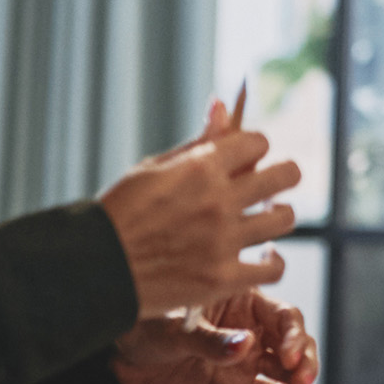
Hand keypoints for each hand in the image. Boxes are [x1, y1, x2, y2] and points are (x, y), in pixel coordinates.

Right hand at [97, 93, 302, 318]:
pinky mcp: (222, 278)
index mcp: (200, 167)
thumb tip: (222, 105)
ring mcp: (223, 240)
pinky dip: (272, 262)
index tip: (248, 159)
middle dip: (282, 175)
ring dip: (277, 216)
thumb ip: (196, 142)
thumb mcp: (153, 168)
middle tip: (271, 185)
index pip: (259, 142)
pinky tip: (263, 257)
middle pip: (287, 175)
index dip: (255, 148)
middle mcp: (218, 200)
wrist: (96, 268)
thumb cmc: (121, 213)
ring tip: (264, 220)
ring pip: (284, 219)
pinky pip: (273, 268)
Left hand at [109, 287, 316, 383]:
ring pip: (289, 371)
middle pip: (296, 343)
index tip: (289, 354)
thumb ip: (209, 340)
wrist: (124, 356)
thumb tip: (245, 345)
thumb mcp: (173, 328)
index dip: (294, 334)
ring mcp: (248, 359)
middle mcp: (252, 329)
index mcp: (243, 301)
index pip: (283, 315)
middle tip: (300, 381)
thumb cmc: (146, 324)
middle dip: (305, 362)